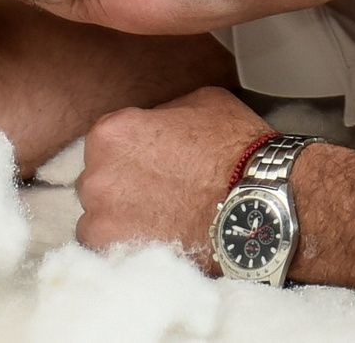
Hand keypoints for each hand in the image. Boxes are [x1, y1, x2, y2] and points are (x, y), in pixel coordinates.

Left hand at [76, 87, 270, 265]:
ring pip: (100, 213)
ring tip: (162, 215)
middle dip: (123, 181)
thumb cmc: (234, 150)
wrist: (257, 203)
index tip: (154, 159)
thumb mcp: (201, 103)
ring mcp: (101, 217)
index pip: (108, 139)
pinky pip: (107, 245)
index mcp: (114, 132)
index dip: (134, 148)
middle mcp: (98, 174)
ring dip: (122, 213)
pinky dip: (128, 241)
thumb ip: (162, 113)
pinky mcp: (112, 252)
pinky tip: (158, 233)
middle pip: (100, 177)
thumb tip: (153, 124)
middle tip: (161, 186)